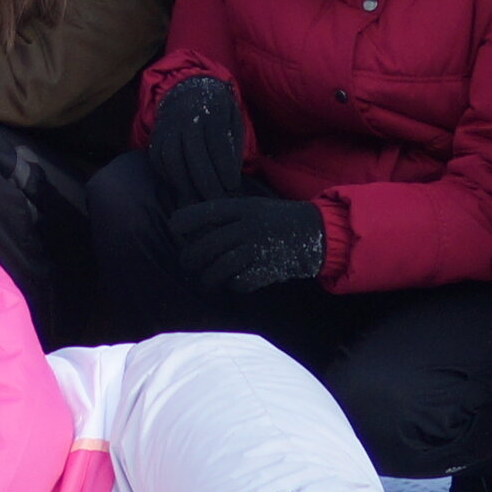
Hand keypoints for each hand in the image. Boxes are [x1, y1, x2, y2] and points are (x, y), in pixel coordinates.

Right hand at [142, 74, 249, 212]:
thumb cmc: (217, 111)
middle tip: (216, 199)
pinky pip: (159, 160)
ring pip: (173, 159)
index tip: (233, 186)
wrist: (187, 90)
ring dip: (185, 183)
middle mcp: (186, 119)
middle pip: (194, 154)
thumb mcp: (232, 119)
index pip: (218, 145)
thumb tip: (231, 177)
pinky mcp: (156, 137)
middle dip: (206, 181)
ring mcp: (168, 128)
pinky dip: (169, 177)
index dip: (225, 168)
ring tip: (197, 200)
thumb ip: (233, 144)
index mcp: (211, 113)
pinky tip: (182, 188)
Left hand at [168, 195, 325, 295]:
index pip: (205, 212)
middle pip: (207, 246)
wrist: (318, 232)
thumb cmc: (279, 218)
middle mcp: (248, 227)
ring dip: (208, 278)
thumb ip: (228, 214)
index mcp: (243, 208)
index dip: (184, 220)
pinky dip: (233, 285)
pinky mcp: (269, 268)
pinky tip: (233, 283)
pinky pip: (241, 282)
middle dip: (191, 258)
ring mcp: (258, 249)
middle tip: (187, 263)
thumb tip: (194, 227)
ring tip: (206, 280)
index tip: (173, 227)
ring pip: (220, 268)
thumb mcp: (254, 205)